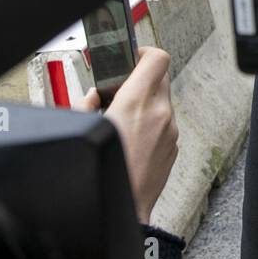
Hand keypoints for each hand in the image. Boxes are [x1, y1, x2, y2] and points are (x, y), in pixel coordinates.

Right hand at [76, 46, 177, 223]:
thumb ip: (87, 103)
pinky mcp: (173, 146)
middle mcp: (159, 114)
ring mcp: (170, 131)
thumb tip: (94, 96)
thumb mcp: (84, 127)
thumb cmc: (106, 171)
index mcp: (136, 103)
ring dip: (145, 101)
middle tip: (120, 88)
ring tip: (122, 117)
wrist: (125, 206)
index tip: (131, 56)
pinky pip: (164, 122)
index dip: (143, 51)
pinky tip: (132, 138)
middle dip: (141, 78)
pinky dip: (151, 122)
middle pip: (160, 77)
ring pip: (162, 100)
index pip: (156, 58)